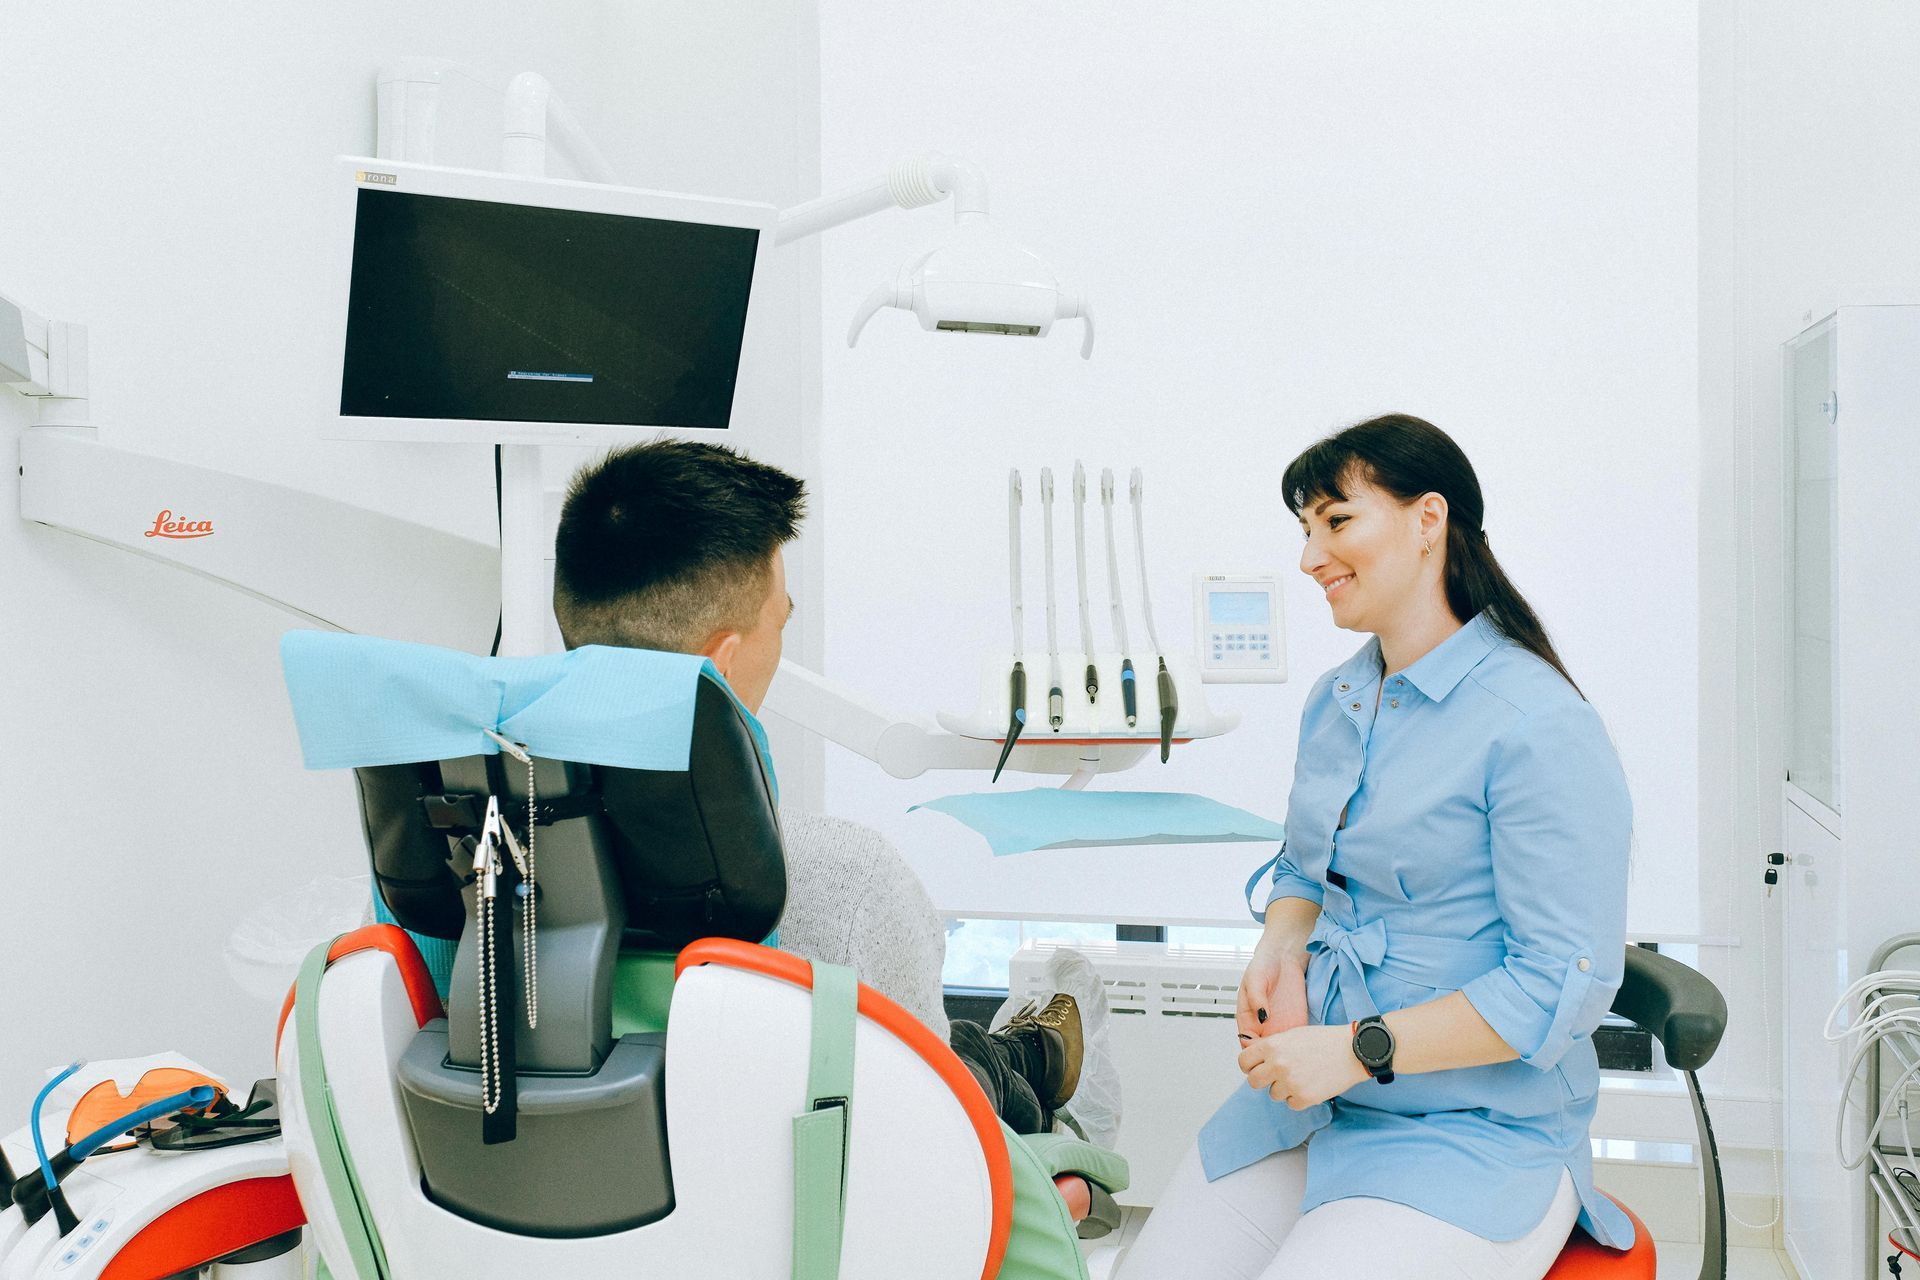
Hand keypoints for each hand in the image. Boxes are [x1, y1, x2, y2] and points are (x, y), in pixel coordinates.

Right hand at [1236, 942, 1309, 1050]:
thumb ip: (1257, 997)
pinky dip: (1299, 1047)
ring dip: (1286, 1056)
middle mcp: (1263, 1026)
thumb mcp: (1255, 978)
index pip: (1247, 1045)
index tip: (1263, 1050)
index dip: (1254, 1052)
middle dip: (1271, 1059)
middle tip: (1281, 1054)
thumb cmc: (1264, 964)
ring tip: (1292, 1049)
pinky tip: (1302, 1043)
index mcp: (1248, 1018)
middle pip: (1264, 1054)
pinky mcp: (1295, 1023)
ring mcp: (1280, 1026)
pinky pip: (1296, 1042)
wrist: (1285, 956)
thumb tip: (1261, 1016)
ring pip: (1281, 1052)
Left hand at [1237, 1024, 1367, 1108]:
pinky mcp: (1304, 1098)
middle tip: (1276, 1075)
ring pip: (1273, 1094)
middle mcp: (1278, 1064)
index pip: (1243, 1062)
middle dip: (1263, 1079)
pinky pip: (1291, 1103)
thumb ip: (1270, 1046)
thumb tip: (1253, 1054)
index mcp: (1272, 1046)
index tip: (1255, 1067)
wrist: (1352, 1051)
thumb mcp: (1292, 1034)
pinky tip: (1310, 1084)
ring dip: (1284, 1088)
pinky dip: (1298, 1098)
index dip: (1249, 1065)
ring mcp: (1290, 1082)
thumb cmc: (1325, 1041)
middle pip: (1253, 1082)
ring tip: (1301, 1076)